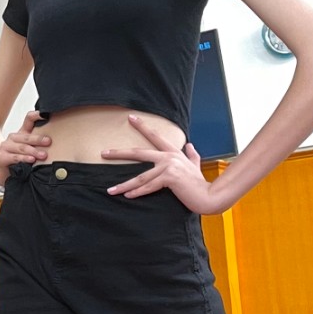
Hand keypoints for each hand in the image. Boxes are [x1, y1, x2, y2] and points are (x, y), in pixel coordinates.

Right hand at [0, 111, 52, 182]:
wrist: (5, 172)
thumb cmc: (21, 160)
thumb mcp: (31, 149)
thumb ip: (40, 144)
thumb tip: (56, 141)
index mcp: (22, 133)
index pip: (29, 119)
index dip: (36, 116)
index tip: (45, 115)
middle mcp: (13, 137)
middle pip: (26, 136)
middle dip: (38, 139)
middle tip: (48, 142)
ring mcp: (6, 147)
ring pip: (22, 147)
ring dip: (33, 151)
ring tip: (43, 155)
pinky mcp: (2, 157)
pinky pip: (15, 157)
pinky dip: (24, 158)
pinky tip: (31, 160)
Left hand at [102, 116, 221, 212]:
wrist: (209, 195)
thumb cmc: (199, 183)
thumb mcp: (196, 165)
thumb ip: (192, 155)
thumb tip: (191, 145)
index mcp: (173, 152)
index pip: (155, 136)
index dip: (142, 126)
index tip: (130, 118)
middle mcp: (169, 157)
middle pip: (139, 152)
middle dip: (120, 153)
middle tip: (104, 153)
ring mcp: (169, 167)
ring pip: (141, 176)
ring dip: (124, 184)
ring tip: (111, 190)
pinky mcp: (170, 178)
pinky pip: (149, 186)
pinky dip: (137, 192)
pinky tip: (127, 195)